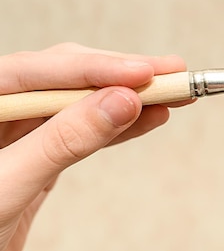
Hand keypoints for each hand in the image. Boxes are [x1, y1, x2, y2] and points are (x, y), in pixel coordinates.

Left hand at [0, 43, 188, 250]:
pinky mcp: (40, 153)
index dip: (95, 69)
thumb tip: (121, 102)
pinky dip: (119, 126)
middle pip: (65, 77)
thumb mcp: (7, 187)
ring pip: (80, 102)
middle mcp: (0, 107)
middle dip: (120, 76)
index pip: (37, 71)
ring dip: (129, 98)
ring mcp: (19, 131)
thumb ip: (62, 141)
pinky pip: (84, 131)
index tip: (144, 73)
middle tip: (173, 74)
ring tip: (174, 93)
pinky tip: (149, 118)